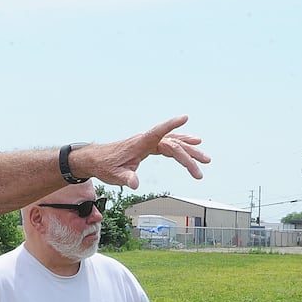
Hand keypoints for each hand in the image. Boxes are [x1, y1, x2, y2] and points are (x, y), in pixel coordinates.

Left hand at [86, 116, 208, 189]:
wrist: (96, 159)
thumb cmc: (105, 165)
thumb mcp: (115, 175)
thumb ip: (126, 178)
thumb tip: (134, 184)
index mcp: (140, 143)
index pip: (158, 132)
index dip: (171, 125)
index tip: (184, 117)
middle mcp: (146, 140)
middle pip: (173, 143)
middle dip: (190, 154)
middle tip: (204, 164)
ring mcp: (148, 141)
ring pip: (173, 142)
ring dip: (190, 149)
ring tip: (205, 158)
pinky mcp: (148, 145)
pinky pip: (168, 143)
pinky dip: (181, 144)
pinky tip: (192, 144)